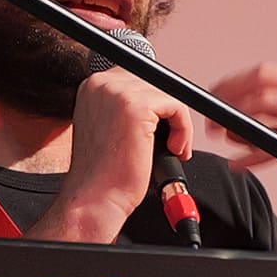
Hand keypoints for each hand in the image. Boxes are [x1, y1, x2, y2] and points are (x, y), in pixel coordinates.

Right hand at [38, 63, 193, 242]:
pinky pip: (177, 107)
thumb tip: (159, 100)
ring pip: (168, 95)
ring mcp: (118, 93)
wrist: (94, 198)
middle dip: (167, 114)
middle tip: (170, 142)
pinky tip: (174, 149)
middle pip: (155, 83)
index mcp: (92, 86)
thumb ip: (126, 107)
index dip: (155, 104)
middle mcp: (101, 84)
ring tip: (172, 149)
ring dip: (177, 125)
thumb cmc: (103, 172)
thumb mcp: (108, 126)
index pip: (138, 77)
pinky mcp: (137, 107)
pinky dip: (183, 129)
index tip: (160, 127)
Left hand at [205, 64, 276, 209]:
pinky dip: (252, 155)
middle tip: (212, 118)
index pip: (267, 71)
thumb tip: (237, 112)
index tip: (215, 95)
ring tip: (223, 137)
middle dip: (228, 99)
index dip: (234, 82)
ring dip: (235, 124)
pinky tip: (241, 162)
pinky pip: (275, 145)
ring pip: (264, 107)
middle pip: (261, 82)